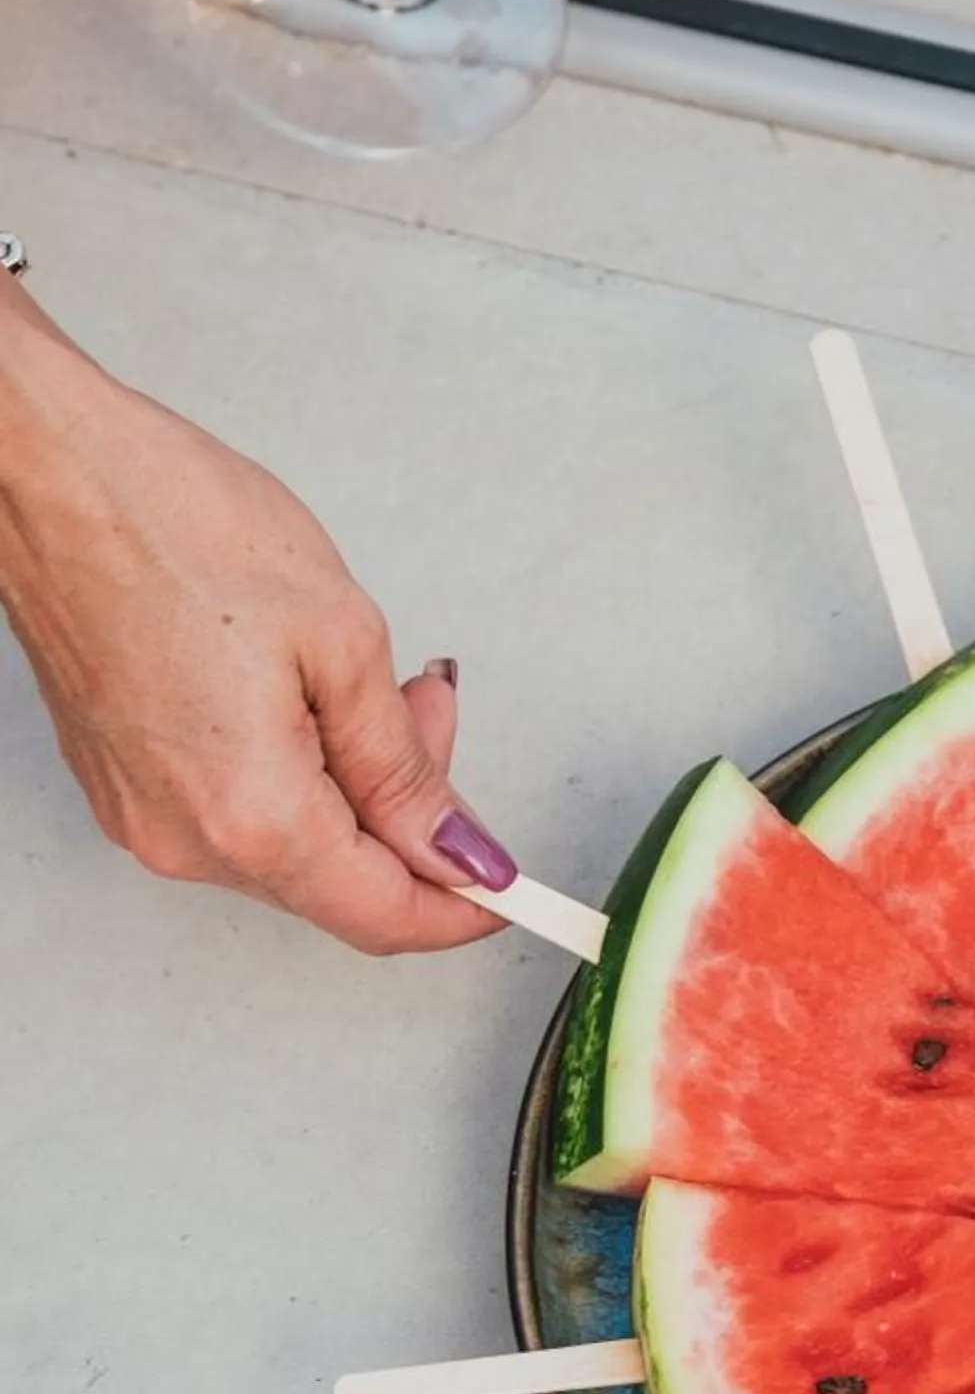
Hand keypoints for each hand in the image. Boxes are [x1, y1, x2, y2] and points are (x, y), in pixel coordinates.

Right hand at [0, 310, 514, 953]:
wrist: (45, 478)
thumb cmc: (170, 528)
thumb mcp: (339, 642)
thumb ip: (405, 768)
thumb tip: (459, 852)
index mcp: (253, 818)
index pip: (384, 916)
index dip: (461, 908)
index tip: (509, 884)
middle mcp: (188, 841)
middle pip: (341, 880)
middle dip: (408, 812)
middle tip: (427, 702)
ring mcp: (145, 818)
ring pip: (292, 844)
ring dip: (351, 780)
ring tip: (360, 677)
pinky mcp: (124, 785)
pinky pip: (238, 812)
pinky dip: (292, 770)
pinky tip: (296, 690)